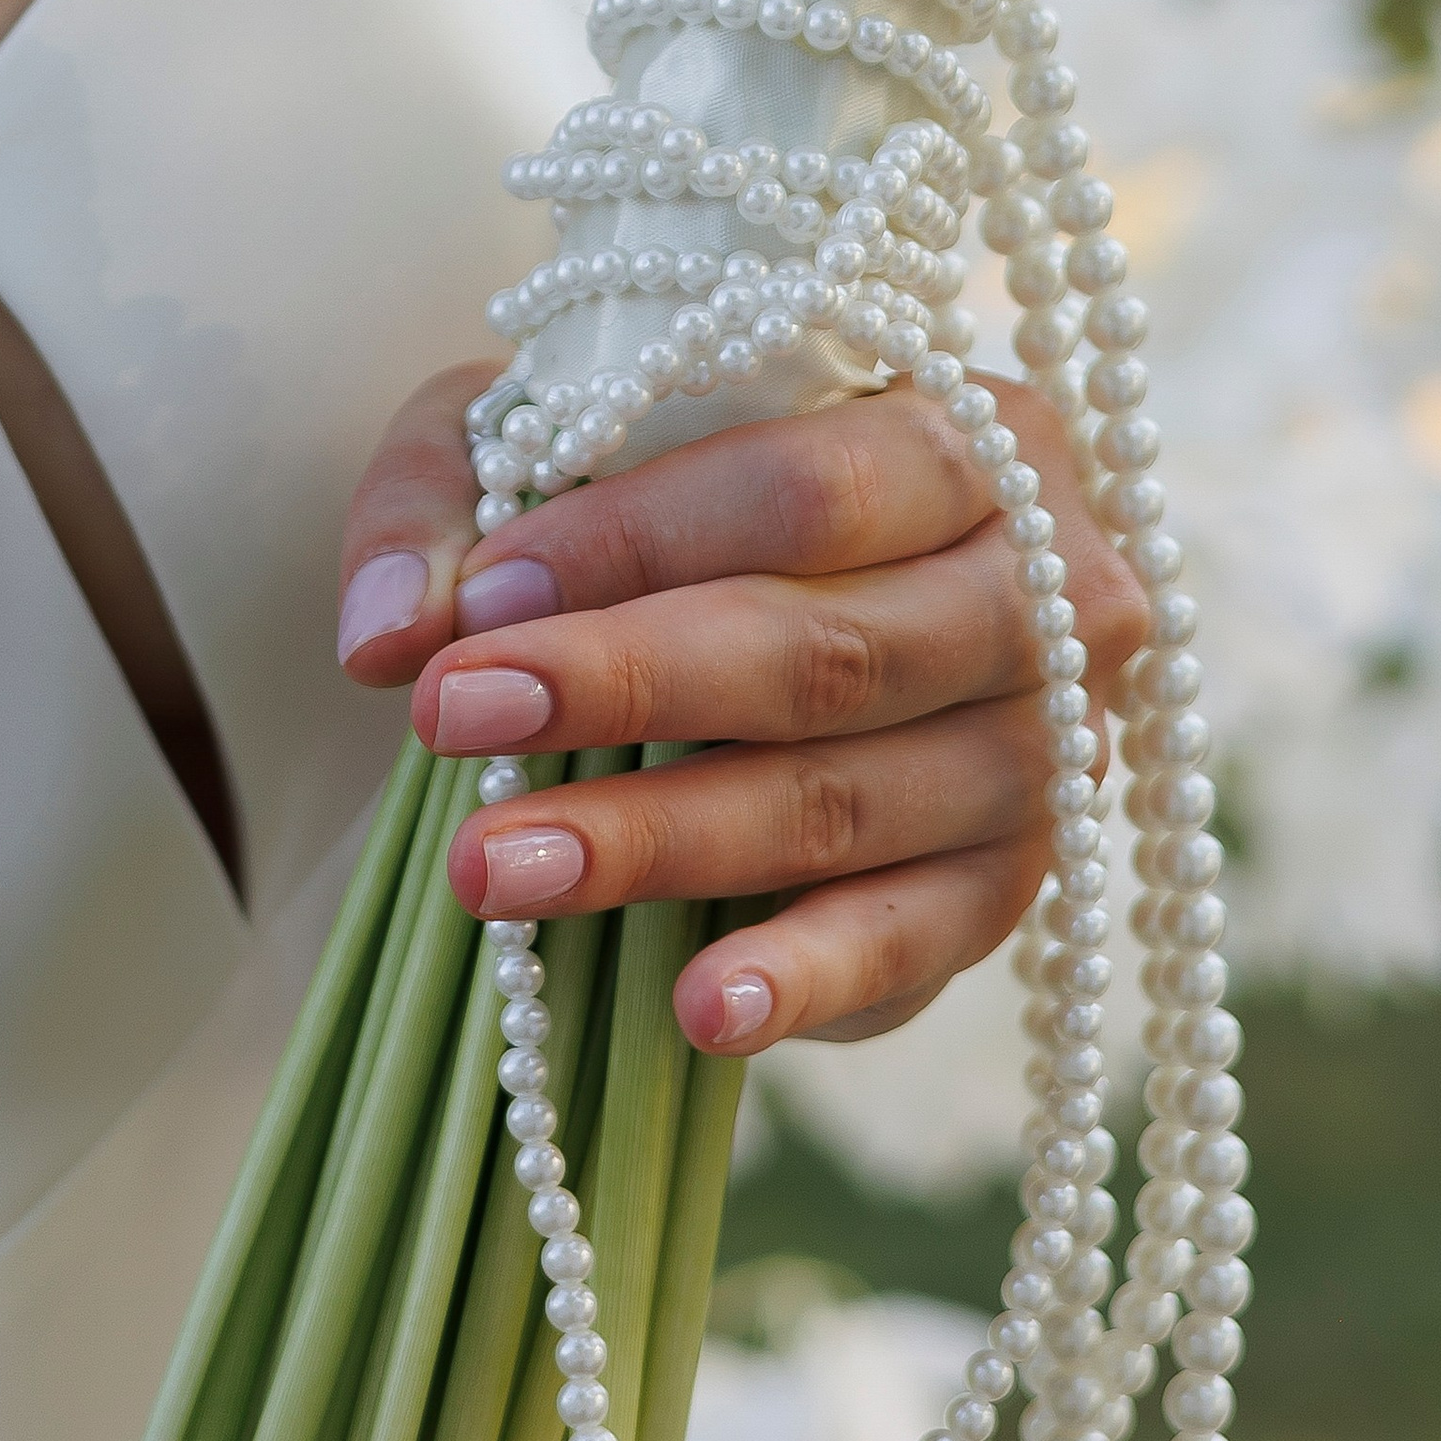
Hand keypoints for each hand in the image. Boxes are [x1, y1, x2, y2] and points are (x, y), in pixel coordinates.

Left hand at [334, 366, 1143, 1052]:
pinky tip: (693, 1009)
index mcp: (972, 431)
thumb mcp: (564, 436)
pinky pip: (916, 941)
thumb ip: (456, 494)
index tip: (482, 596)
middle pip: (830, 647)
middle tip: (453, 717)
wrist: (823, 601)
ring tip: (493, 870)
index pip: (808, 484)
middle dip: (625, 683)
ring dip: (659, 840)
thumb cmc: (693, 494)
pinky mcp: (1015, 885)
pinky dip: (804, 978)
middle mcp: (1052, 585)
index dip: (638, 538)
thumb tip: (388, 628)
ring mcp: (1048, 747)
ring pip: (846, 799)